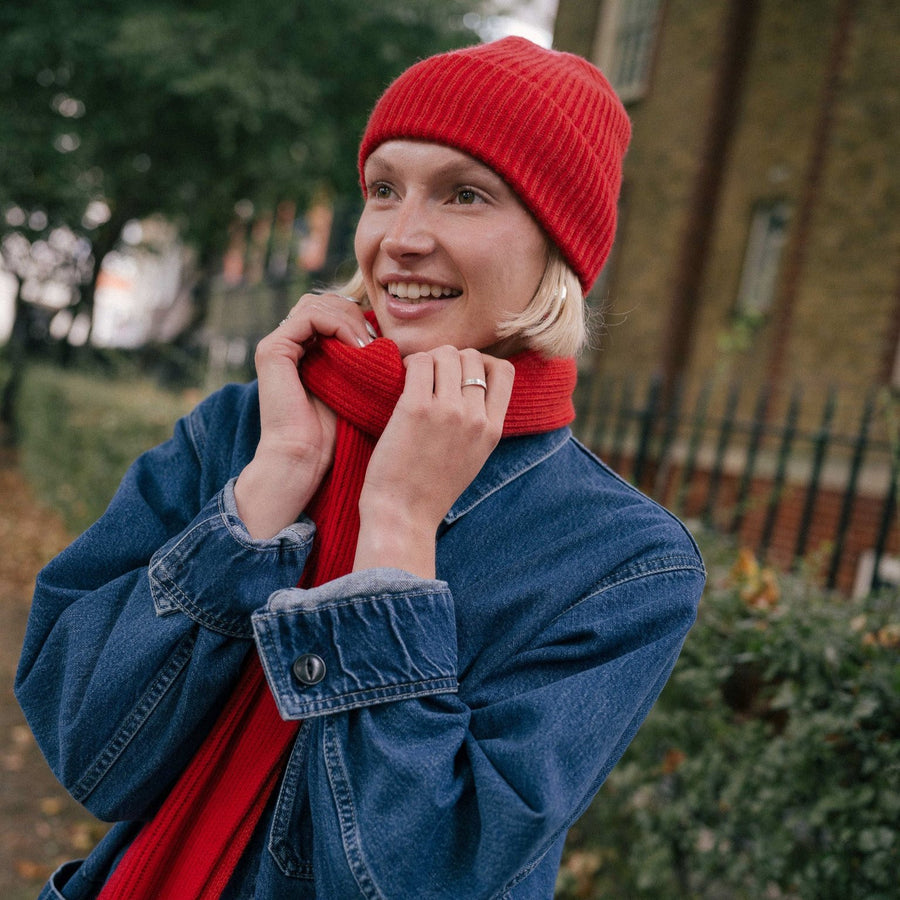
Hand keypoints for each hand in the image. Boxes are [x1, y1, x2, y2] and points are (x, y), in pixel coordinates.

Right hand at [234, 292, 373, 538]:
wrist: (306, 459)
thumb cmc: (336, 433)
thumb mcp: (357, 387)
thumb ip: (364, 360)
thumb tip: (392, 337)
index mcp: (305, 351)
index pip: (334, 312)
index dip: (361, 320)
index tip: (384, 345)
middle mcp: (288, 344)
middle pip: (326, 302)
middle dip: (357, 316)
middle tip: (377, 342)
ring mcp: (277, 344)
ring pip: (319, 304)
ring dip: (351, 320)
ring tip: (368, 347)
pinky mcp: (272, 349)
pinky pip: (310, 317)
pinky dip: (338, 325)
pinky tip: (357, 347)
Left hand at [353, 346, 513, 577]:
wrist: (404, 515)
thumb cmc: (430, 490)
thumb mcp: (473, 458)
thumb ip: (479, 425)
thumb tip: (472, 388)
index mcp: (493, 430)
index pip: (505, 371)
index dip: (482, 362)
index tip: (461, 373)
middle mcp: (475, 418)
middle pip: (472, 357)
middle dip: (451, 358)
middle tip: (431, 374)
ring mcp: (447, 412)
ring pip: (446, 354)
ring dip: (429, 359)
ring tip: (415, 377)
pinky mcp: (416, 408)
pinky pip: (418, 363)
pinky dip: (409, 364)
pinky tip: (402, 379)